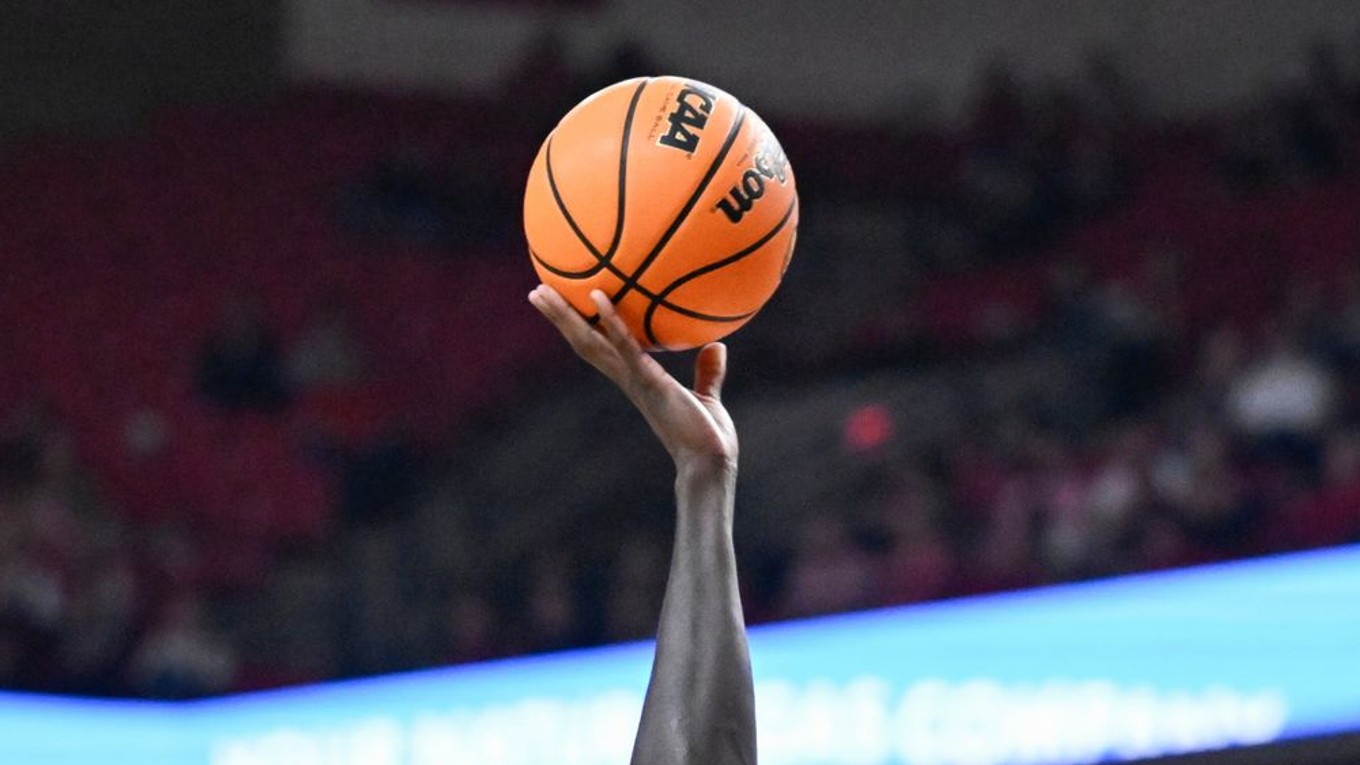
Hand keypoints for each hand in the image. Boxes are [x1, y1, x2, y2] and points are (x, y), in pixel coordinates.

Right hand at [528, 285, 737, 476]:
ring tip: (542, 291)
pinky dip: (611, 320)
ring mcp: (634, 379)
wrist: (708, 462)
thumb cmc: (706, 437)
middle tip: (537, 291)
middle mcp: (627, 377)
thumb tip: (717, 346)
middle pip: (585, 342)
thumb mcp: (706, 398)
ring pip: (591, 342)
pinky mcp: (648, 380)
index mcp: (636, 378)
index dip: (581, 327)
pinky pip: (625, 345)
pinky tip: (598, 295)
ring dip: (565, 316)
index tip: (563, 306)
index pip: (601, 347)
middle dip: (560, 318)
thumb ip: (707, 372)